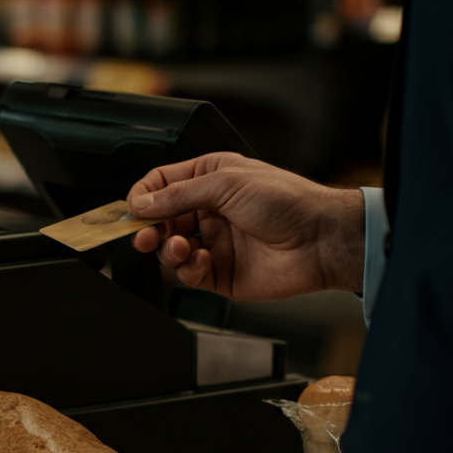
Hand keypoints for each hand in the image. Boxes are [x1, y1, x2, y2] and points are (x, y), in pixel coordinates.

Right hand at [128, 153, 365, 300]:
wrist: (319, 240)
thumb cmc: (288, 202)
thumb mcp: (227, 183)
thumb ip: (179, 194)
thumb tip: (143, 201)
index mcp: (210, 178)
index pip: (162, 184)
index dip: (143, 196)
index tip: (132, 208)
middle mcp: (209, 210)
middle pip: (161, 220)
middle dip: (149, 229)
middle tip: (144, 236)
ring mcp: (214, 242)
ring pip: (171, 250)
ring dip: (170, 250)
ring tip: (182, 248)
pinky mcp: (220, 273)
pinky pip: (189, 275)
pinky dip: (190, 269)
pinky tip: (204, 260)